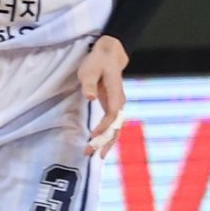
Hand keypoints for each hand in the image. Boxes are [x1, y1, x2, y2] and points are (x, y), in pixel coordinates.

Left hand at [78, 35, 128, 157]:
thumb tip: (90, 97)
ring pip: (116, 128)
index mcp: (116, 92)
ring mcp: (118, 105)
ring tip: (94, 155)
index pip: (113, 114)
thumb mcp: (90, 69)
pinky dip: (107, 136)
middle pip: (116, 125)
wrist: (110, 55)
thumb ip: (89, 83)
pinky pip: (112, 125)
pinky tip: (100, 146)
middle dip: (105, 141)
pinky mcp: (113, 107)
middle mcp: (120, 102)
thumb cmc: (98, 61)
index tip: (93, 136)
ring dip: (106, 142)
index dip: (104, 127)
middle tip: (91, 153)